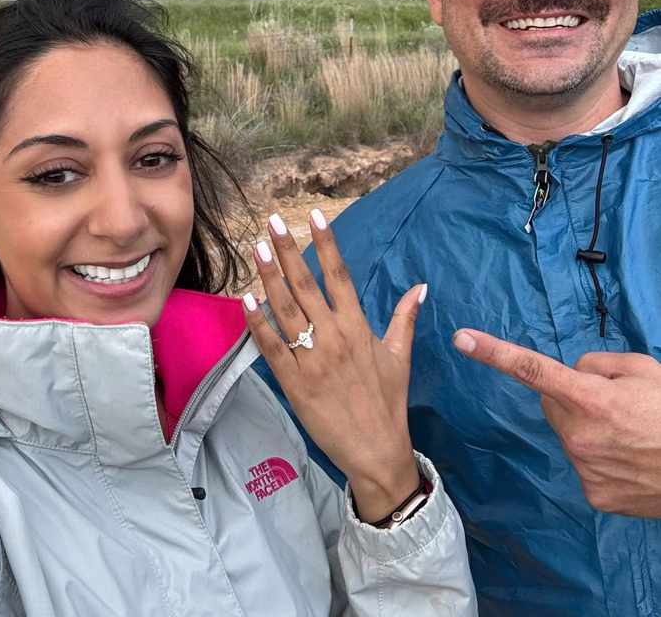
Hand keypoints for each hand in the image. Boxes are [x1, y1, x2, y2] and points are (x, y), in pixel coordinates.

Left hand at [243, 210, 424, 520]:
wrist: (376, 451)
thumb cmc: (388, 402)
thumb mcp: (399, 357)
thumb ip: (404, 319)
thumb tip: (420, 286)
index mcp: (359, 328)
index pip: (340, 276)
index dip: (326, 245)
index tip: (314, 216)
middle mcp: (334, 337)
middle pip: (306, 285)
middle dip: (288, 250)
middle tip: (271, 221)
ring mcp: (312, 358)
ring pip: (285, 309)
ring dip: (269, 276)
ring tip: (255, 248)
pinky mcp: (293, 381)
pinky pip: (272, 346)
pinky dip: (257, 322)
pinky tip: (245, 299)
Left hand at [454, 329, 660, 516]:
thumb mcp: (645, 371)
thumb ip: (599, 365)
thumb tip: (572, 373)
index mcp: (590, 398)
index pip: (532, 369)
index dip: (495, 352)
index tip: (461, 338)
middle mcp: (579, 434)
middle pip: (554, 405)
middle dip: (573, 399)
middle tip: (615, 406)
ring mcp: (585, 468)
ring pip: (570, 436)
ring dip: (589, 431)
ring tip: (630, 436)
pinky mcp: (594, 494)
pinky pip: (585, 466)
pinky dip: (601, 460)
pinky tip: (630, 461)